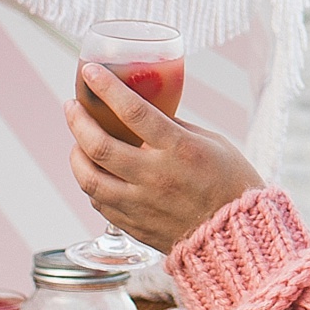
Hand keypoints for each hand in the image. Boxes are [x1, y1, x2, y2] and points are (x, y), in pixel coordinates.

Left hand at [66, 62, 263, 251]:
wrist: (237, 237)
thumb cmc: (232, 183)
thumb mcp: (213, 142)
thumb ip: (176, 128)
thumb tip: (147, 111)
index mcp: (180, 149)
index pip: (133, 112)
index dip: (107, 88)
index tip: (90, 72)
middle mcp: (155, 176)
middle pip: (99, 145)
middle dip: (77, 120)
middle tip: (71, 106)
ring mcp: (141, 204)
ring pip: (89, 177)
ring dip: (75, 155)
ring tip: (76, 142)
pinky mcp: (134, 225)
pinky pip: (99, 202)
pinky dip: (91, 183)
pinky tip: (95, 172)